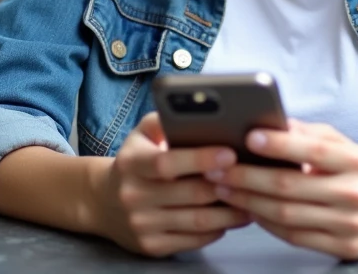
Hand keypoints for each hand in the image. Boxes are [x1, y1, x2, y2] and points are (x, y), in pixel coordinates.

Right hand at [98, 112, 250, 256]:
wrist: (103, 202)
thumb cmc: (135, 161)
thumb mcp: (140, 134)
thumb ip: (164, 118)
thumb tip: (196, 111)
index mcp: (131, 164)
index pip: (167, 163)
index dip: (200, 159)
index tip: (230, 153)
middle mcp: (134, 196)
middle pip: (190, 193)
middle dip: (226, 185)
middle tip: (254, 176)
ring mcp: (142, 225)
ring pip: (198, 221)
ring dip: (230, 211)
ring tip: (253, 198)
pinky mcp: (152, 247)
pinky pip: (194, 239)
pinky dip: (218, 228)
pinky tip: (233, 216)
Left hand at [203, 120, 357, 259]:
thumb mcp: (347, 145)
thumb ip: (311, 134)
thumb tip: (274, 123)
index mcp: (355, 161)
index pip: (312, 150)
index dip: (279, 144)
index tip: (249, 136)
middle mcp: (353, 192)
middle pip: (290, 186)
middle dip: (247, 176)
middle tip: (218, 167)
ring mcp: (348, 224)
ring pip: (287, 214)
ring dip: (249, 201)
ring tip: (225, 188)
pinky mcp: (344, 248)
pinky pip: (295, 237)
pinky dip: (267, 223)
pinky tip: (250, 210)